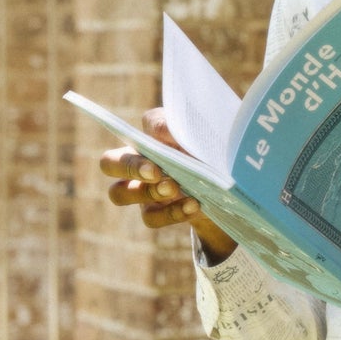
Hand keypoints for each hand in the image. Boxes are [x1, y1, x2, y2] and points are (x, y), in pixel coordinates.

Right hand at [98, 108, 235, 264]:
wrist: (230, 193)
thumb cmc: (217, 160)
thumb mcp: (215, 144)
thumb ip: (197, 136)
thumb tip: (174, 137)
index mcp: (158, 135)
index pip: (150, 122)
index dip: (157, 126)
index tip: (172, 134)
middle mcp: (140, 160)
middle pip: (110, 161)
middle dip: (130, 166)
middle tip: (155, 171)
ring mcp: (142, 189)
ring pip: (119, 193)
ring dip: (146, 192)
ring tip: (172, 189)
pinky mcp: (154, 213)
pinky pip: (151, 217)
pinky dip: (171, 212)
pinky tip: (192, 205)